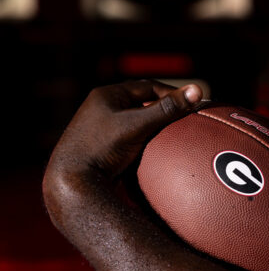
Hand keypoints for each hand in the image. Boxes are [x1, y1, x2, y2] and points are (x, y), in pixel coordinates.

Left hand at [45, 79, 202, 186]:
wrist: (69, 183)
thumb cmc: (102, 148)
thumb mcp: (137, 126)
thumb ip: (167, 109)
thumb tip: (198, 89)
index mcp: (105, 95)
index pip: (147, 87)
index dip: (171, 93)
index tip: (191, 104)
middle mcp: (100, 108)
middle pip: (140, 103)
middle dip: (163, 109)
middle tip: (184, 118)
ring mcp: (97, 128)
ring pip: (133, 122)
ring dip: (152, 126)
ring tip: (172, 135)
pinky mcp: (98, 147)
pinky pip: (126, 138)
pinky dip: (142, 141)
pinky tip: (153, 153)